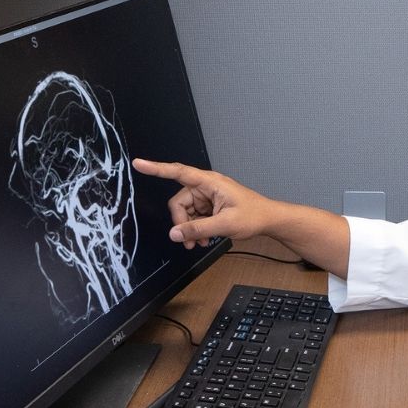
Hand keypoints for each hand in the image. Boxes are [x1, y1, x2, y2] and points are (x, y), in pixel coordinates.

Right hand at [134, 158, 282, 248]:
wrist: (268, 220)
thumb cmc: (253, 215)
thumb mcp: (225, 224)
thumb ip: (198, 229)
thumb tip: (174, 234)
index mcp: (210, 182)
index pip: (178, 172)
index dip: (156, 168)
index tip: (139, 163)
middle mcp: (205, 187)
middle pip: (179, 202)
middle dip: (181, 223)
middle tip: (190, 241)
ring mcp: (207, 197)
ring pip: (185, 212)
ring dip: (188, 229)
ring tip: (198, 243)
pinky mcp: (209, 206)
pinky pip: (193, 217)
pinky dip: (195, 229)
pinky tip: (202, 240)